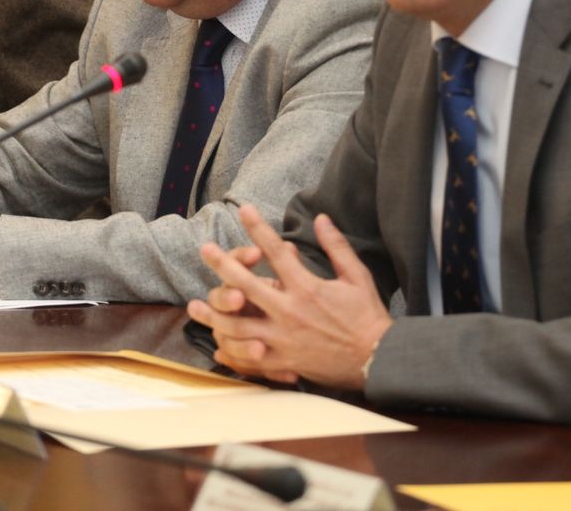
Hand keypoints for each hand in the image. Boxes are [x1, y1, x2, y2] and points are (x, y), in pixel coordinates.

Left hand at [186, 204, 390, 389]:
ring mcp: (283, 339)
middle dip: (222, 265)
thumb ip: (336, 246)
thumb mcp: (357, 276)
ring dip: (213, 314)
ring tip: (193, 304)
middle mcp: (289, 312)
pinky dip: (232, 352)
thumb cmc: (368, 317)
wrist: (377, 360)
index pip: (275, 251)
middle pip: (246, 284)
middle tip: (205, 250)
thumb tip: (321, 217)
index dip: (257, 228)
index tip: (242, 208)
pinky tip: (216, 346)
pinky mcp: (283, 362)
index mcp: (306, 287)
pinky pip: (250, 358)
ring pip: (238, 326)